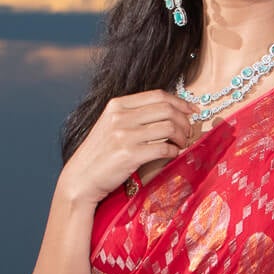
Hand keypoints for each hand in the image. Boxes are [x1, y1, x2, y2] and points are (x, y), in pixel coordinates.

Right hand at [58, 87, 199, 204]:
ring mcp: (125, 135)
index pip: (158, 95)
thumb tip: (168, 112)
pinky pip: (163, 148)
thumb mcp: (111, 125)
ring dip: (181, 136)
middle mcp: (121, 116)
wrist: (81, 178)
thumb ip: (134, 116)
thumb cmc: (100, 154)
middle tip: (188, 131)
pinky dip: (173, 151)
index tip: (192, 110)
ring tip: (181, 144)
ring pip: (168, 127)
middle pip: (166, 109)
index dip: (180, 102)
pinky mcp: (130, 155)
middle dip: (184, 120)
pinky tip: (173, 154)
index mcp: (117, 105)